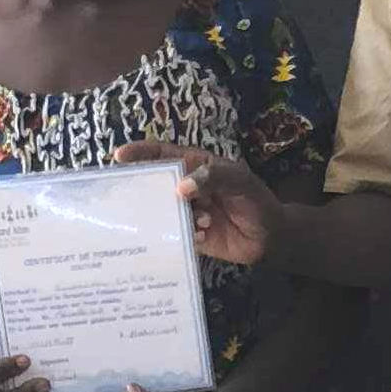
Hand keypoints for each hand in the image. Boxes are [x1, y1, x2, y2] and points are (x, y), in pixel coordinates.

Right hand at [113, 139, 279, 269]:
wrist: (272, 238)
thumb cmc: (257, 201)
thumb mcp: (239, 181)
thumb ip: (212, 177)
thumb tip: (180, 188)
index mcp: (194, 166)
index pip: (162, 154)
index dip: (140, 153)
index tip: (119, 157)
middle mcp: (186, 189)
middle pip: (155, 184)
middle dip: (144, 190)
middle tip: (136, 198)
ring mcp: (186, 212)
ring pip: (164, 212)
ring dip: (176, 216)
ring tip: (203, 219)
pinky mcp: (190, 236)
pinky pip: (175, 236)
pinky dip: (184, 234)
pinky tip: (202, 234)